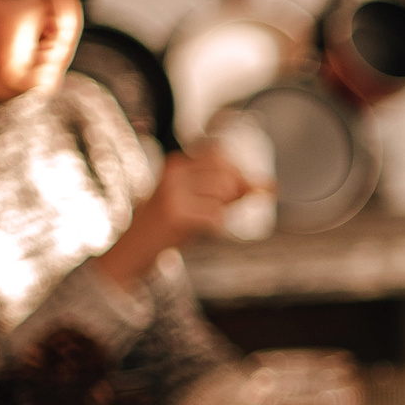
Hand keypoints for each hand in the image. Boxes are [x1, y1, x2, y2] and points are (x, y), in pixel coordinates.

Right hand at [97, 149, 254, 286]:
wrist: (132, 249)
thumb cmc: (171, 225)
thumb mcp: (200, 201)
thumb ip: (232, 192)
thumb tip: (272, 186)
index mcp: (177, 164)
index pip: (221, 155)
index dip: (237, 174)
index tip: (235, 194)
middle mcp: (174, 172)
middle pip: (227, 173)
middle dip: (235, 193)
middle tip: (218, 211)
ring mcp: (173, 192)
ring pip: (223, 193)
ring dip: (222, 211)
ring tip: (202, 220)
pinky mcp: (176, 213)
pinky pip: (215, 216)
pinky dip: (214, 227)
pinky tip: (195, 231)